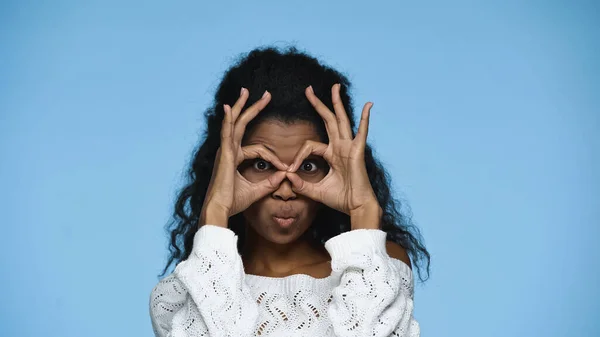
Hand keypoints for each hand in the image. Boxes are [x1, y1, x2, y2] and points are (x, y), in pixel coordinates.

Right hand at [200, 88, 287, 227]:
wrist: (220, 209)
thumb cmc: (233, 202)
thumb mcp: (256, 191)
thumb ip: (270, 183)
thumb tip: (284, 176)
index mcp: (234, 158)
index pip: (258, 149)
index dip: (274, 157)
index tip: (286, 167)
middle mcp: (229, 151)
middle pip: (241, 124)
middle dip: (252, 108)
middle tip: (266, 94)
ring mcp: (225, 150)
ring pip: (234, 122)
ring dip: (241, 106)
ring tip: (247, 91)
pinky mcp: (224, 154)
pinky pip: (227, 132)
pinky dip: (227, 119)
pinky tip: (228, 107)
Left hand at [285, 84, 381, 229]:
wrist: (356, 207)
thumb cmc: (340, 199)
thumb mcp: (315, 191)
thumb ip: (301, 185)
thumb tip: (287, 178)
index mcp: (332, 154)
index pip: (310, 145)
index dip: (298, 156)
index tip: (291, 169)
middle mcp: (340, 147)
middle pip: (328, 120)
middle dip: (318, 104)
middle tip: (308, 90)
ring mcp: (349, 147)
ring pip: (341, 120)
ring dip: (337, 103)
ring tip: (334, 87)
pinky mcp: (357, 151)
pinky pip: (361, 132)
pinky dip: (365, 119)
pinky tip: (368, 105)